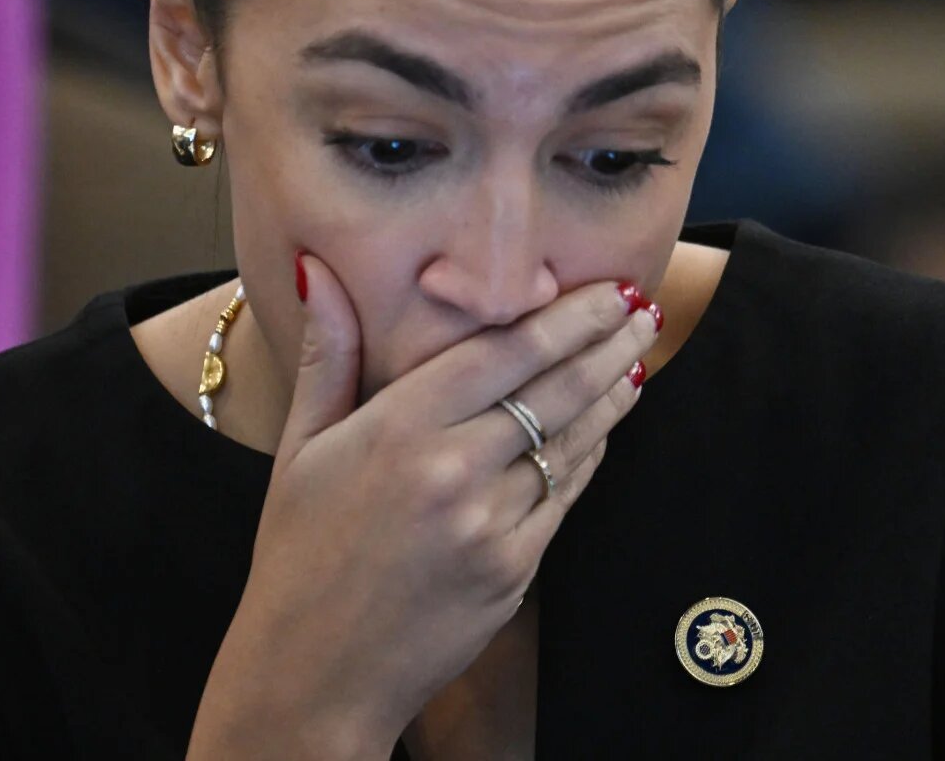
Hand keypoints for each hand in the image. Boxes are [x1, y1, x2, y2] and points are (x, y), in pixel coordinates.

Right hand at [186, 255, 656, 758]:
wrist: (313, 674)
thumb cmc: (297, 555)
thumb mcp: (299, 448)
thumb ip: (327, 354)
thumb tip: (320, 270)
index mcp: (397, 429)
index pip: (505, 352)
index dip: (568, 315)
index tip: (608, 289)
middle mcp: (451, 470)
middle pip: (554, 389)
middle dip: (609, 343)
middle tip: (646, 308)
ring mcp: (488, 525)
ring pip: (570, 442)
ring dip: (612, 396)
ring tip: (638, 358)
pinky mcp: (513, 571)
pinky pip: (564, 497)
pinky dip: (588, 456)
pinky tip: (603, 427)